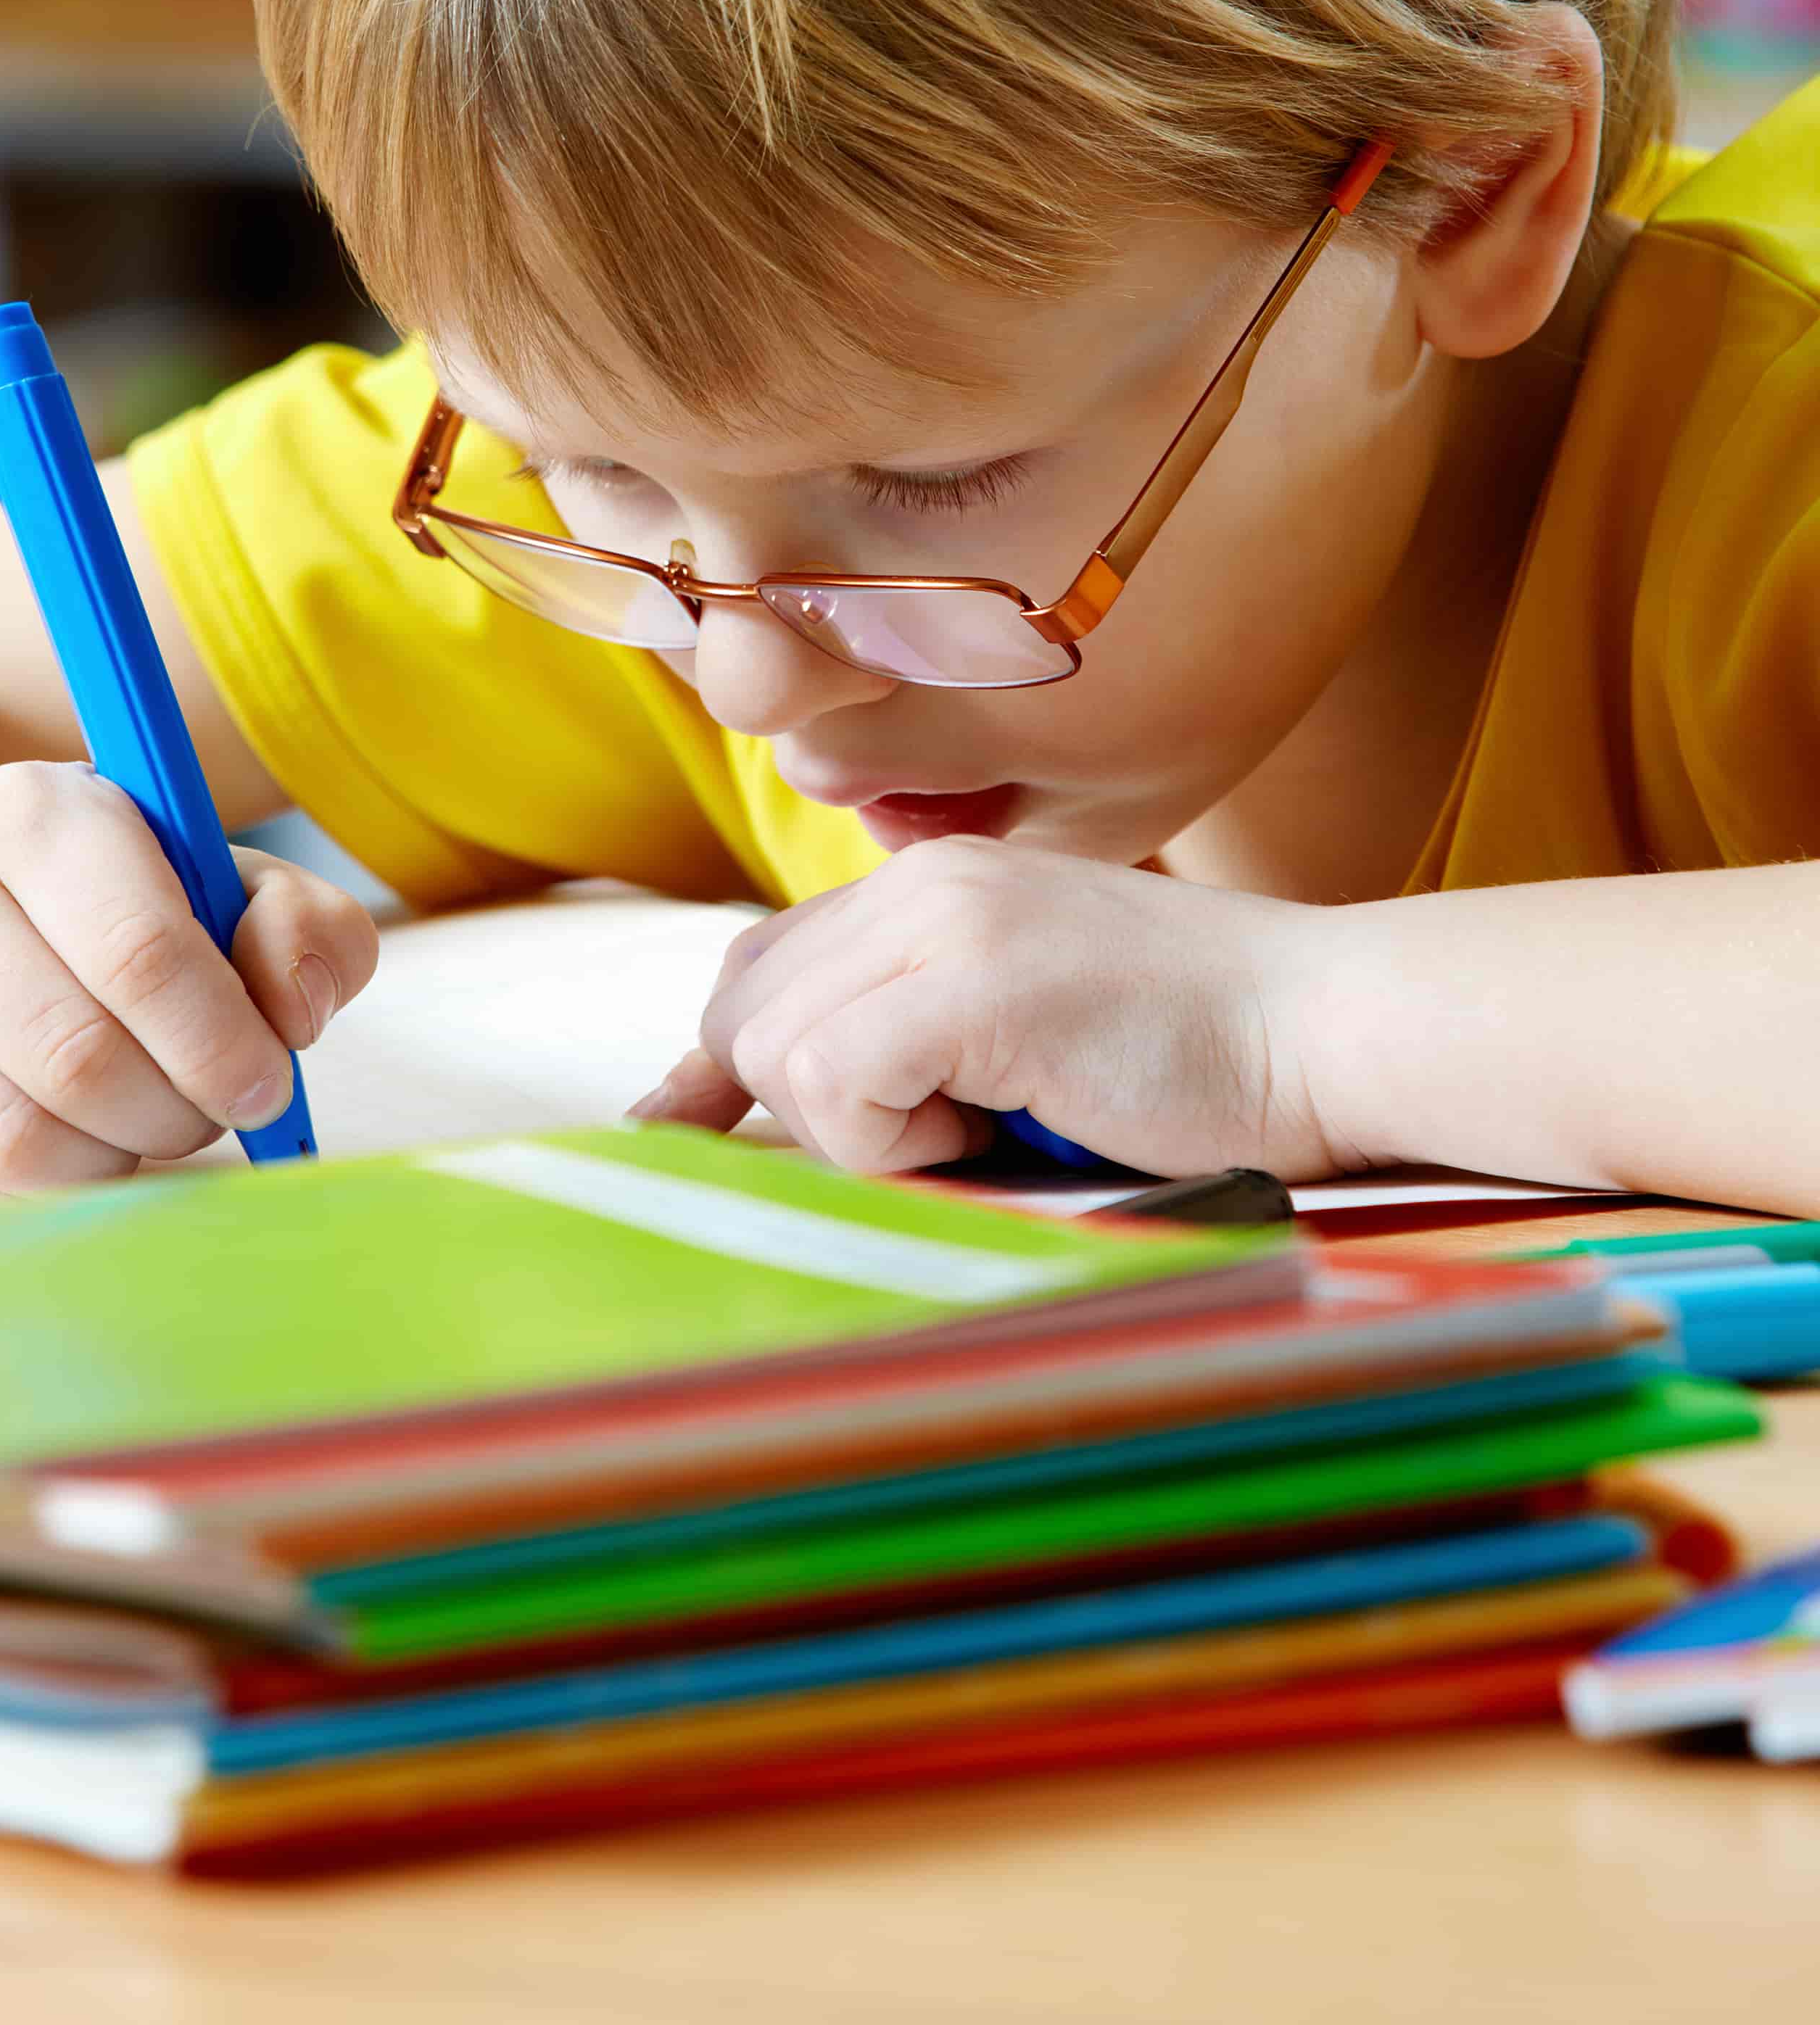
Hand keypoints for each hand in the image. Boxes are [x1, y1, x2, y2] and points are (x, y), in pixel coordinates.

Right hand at [0, 761, 376, 1211]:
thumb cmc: (111, 906)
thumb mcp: (221, 879)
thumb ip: (302, 927)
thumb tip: (292, 1013)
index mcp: (28, 813)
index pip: (139, 954)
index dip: (223, 1041)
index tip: (267, 1080)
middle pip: (81, 1060)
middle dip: (178, 1111)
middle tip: (206, 1108)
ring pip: (18, 1141)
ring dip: (115, 1160)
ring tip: (140, 1124)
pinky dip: (42, 1196)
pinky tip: (64, 1144)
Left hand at [628, 839, 1345, 1183]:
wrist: (1326, 1029)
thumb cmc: (1190, 1061)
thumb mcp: (1013, 1028)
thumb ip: (898, 1038)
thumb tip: (733, 1111)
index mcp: (926, 884)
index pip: (755, 972)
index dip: (724, 1070)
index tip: (698, 1135)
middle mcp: (919, 881)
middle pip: (742, 1021)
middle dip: (808, 1113)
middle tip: (944, 1134)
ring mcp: (945, 919)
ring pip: (775, 1055)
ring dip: (863, 1135)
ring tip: (985, 1126)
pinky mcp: (975, 980)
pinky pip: (837, 1081)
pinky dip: (894, 1143)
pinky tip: (993, 1131)